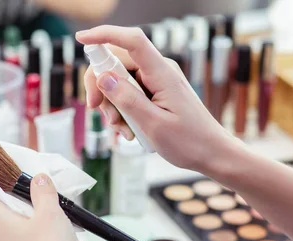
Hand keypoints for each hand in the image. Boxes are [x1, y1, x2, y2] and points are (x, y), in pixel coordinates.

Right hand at [76, 25, 236, 172]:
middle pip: (117, 63)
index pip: (131, 41)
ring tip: (123, 131)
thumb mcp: (153, 124)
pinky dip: (123, 111)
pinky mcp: (156, 93)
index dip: (104, 35)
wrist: (212, 153)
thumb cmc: (189, 142)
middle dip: (101, 87)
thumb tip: (103, 77)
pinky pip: (130, 93)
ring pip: (120, 81)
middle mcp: (159, 71)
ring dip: (113, 105)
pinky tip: (130, 131)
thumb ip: (127, 99)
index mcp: (162, 73)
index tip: (80, 38)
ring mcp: (158, 81)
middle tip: (100, 113)